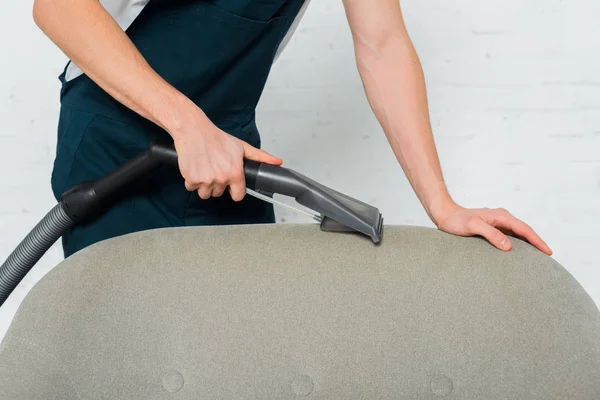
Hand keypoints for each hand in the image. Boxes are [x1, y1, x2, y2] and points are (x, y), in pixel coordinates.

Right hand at [170, 108, 281, 200]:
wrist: (194, 131)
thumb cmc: (216, 138)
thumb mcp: (241, 146)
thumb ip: (260, 156)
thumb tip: (278, 162)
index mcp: (235, 173)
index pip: (238, 196)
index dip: (235, 190)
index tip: (231, 184)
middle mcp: (221, 179)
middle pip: (219, 194)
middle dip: (218, 184)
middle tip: (215, 169)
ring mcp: (205, 181)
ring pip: (205, 194)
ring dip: (204, 185)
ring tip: (205, 169)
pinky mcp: (191, 179)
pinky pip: (191, 188)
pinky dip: (191, 181)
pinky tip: (195, 168)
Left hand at [434, 203, 551, 254]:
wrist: (445, 216)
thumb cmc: (457, 221)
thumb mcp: (473, 226)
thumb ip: (490, 234)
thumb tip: (509, 246)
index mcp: (501, 216)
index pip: (525, 229)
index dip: (537, 241)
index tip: (547, 252)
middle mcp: (502, 218)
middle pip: (525, 231)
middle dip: (537, 243)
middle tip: (548, 258)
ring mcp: (497, 223)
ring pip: (518, 235)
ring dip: (528, 245)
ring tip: (537, 258)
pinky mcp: (492, 229)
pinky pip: (509, 237)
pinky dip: (517, 245)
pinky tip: (519, 254)